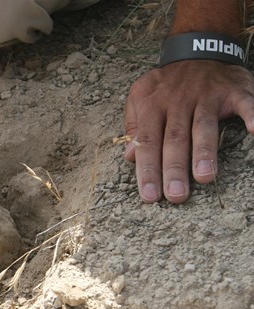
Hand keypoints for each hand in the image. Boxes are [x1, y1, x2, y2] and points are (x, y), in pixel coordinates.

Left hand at [124, 60, 253, 202]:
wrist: (197, 49)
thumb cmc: (166, 84)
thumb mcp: (140, 97)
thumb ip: (133, 126)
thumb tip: (129, 156)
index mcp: (152, 105)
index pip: (147, 141)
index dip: (147, 169)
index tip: (149, 196)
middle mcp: (178, 101)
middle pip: (174, 138)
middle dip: (174, 168)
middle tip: (176, 195)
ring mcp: (207, 95)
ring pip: (203, 125)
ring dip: (204, 150)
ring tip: (204, 177)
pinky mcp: (234, 90)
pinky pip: (245, 104)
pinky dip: (252, 115)